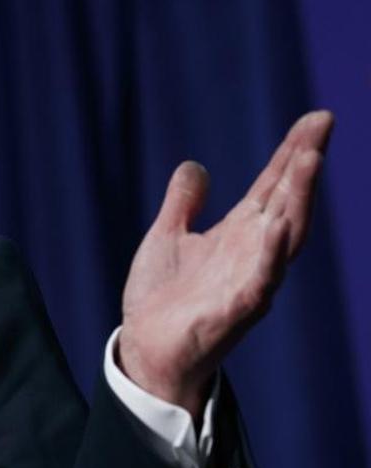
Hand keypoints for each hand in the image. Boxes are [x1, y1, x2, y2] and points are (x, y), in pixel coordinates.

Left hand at [118, 111, 334, 417]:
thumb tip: (193, 166)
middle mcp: (252, 254)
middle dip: (304, 166)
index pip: (272, 186)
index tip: (316, 118)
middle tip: (321, 127)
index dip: (293, 152)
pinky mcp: (232, 312)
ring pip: (283, 237)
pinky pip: (258, 282)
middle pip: (287, 202)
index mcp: (238, 234)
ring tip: (309, 161)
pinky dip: (269, 255)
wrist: (146, 349)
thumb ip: (184, 204)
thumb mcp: (168, 237)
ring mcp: (247, 282)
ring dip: (297, 200)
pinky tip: (276, 227)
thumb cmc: (163, 298)